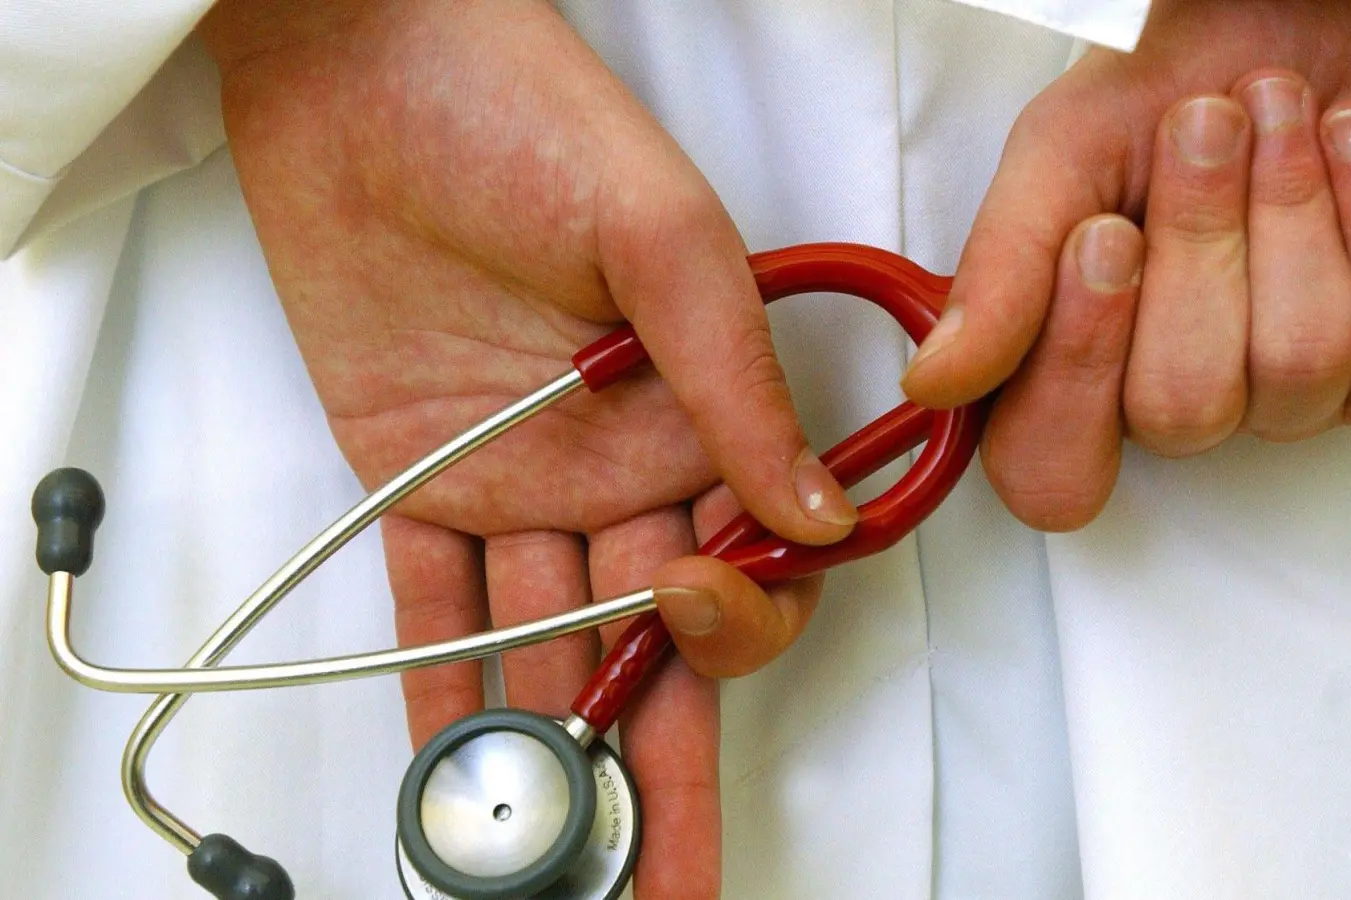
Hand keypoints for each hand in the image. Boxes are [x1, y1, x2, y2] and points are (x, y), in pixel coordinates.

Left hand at [198, 1, 835, 895]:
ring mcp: (520, 483)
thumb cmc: (522, 107)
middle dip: (662, 773)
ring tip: (546, 867)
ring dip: (549, 753)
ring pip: (547, 648)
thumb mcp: (659, 232)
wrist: (360, 63)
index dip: (738, 625)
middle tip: (664, 884)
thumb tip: (815, 514)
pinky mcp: (420, 479)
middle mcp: (619, 466)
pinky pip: (431, 606)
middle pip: (653, 645)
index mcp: (698, 414)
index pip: (748, 561)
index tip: (707, 619)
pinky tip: (450, 772)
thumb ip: (734, 382)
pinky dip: (436, 691)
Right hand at [900, 0, 1350, 529]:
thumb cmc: (1189, 76)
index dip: (1080, 366)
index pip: (1055, 469)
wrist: (1326, 3)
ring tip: (1283, 112)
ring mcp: (1299, 393)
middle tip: (1208, 126)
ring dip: (1292, 209)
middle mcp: (1188, 397)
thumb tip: (936, 381)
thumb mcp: (1063, 150)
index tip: (1105, 236)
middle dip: (1203, 241)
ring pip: (1296, 370)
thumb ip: (1000, 267)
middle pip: (1184, 411)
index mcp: (1084, 363)